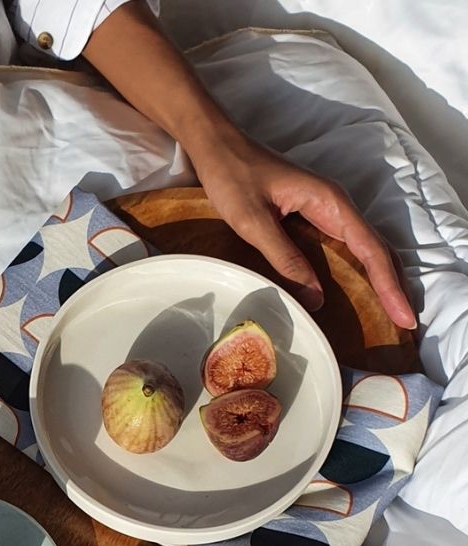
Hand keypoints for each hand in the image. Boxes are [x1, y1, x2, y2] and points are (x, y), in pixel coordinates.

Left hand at [188, 130, 416, 327]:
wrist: (217, 146)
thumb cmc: (232, 177)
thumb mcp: (254, 223)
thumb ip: (285, 258)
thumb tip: (316, 299)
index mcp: (329, 202)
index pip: (370, 249)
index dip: (389, 285)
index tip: (404, 315)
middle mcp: (335, 204)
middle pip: (376, 249)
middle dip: (393, 285)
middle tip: (405, 321)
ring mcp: (326, 209)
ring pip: (364, 247)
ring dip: (380, 278)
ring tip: (391, 311)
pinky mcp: (313, 215)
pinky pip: (346, 245)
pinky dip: (360, 268)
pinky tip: (360, 289)